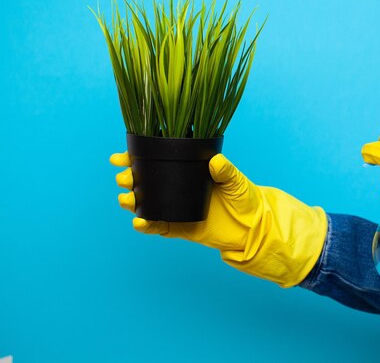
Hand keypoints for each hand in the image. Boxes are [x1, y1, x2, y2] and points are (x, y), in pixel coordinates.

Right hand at [110, 152, 327, 286]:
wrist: (254, 227)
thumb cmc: (246, 198)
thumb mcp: (237, 182)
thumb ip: (226, 171)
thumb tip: (215, 161)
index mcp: (188, 171)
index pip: (158, 160)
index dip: (136, 158)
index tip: (121, 156)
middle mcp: (178, 187)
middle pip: (146, 181)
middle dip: (129, 179)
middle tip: (124, 178)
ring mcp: (177, 208)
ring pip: (147, 204)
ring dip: (133, 201)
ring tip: (126, 199)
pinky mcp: (181, 228)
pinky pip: (159, 227)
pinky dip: (147, 226)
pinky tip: (139, 222)